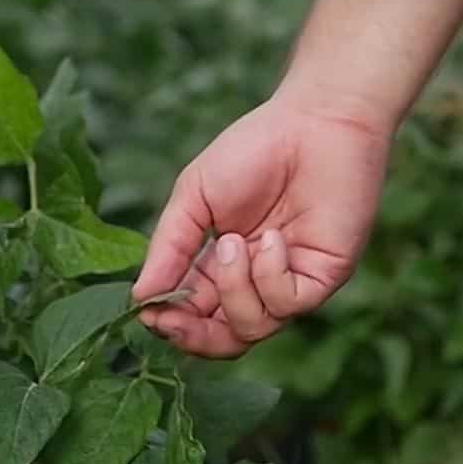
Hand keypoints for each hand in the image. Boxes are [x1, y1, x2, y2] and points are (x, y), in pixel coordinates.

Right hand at [131, 94, 390, 357]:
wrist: (315, 122)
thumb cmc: (253, 151)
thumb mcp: (195, 197)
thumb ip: (168, 248)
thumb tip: (140, 297)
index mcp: (219, 268)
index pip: (192, 317)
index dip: (170, 324)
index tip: (149, 311)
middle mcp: (254, 284)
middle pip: (223, 341)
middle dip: (193, 336)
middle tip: (172, 317)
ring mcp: (289, 284)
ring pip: (251, 328)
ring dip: (233, 289)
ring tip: (233, 242)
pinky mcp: (322, 278)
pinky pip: (287, 304)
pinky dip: (269, 275)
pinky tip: (271, 238)